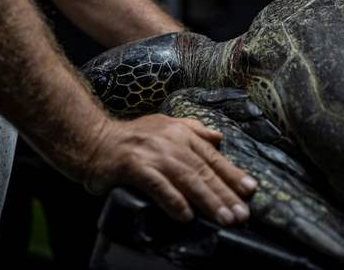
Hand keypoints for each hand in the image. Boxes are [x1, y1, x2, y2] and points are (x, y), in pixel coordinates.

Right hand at [85, 114, 257, 225]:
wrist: (93, 139)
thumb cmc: (130, 137)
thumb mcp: (164, 126)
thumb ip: (192, 130)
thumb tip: (219, 138)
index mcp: (179, 133)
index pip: (211, 155)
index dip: (232, 173)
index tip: (250, 190)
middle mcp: (169, 141)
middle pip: (202, 170)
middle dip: (224, 193)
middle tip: (242, 214)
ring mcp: (151, 153)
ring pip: (186, 178)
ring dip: (207, 200)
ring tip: (224, 218)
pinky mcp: (133, 167)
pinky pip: (157, 186)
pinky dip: (172, 200)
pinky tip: (186, 216)